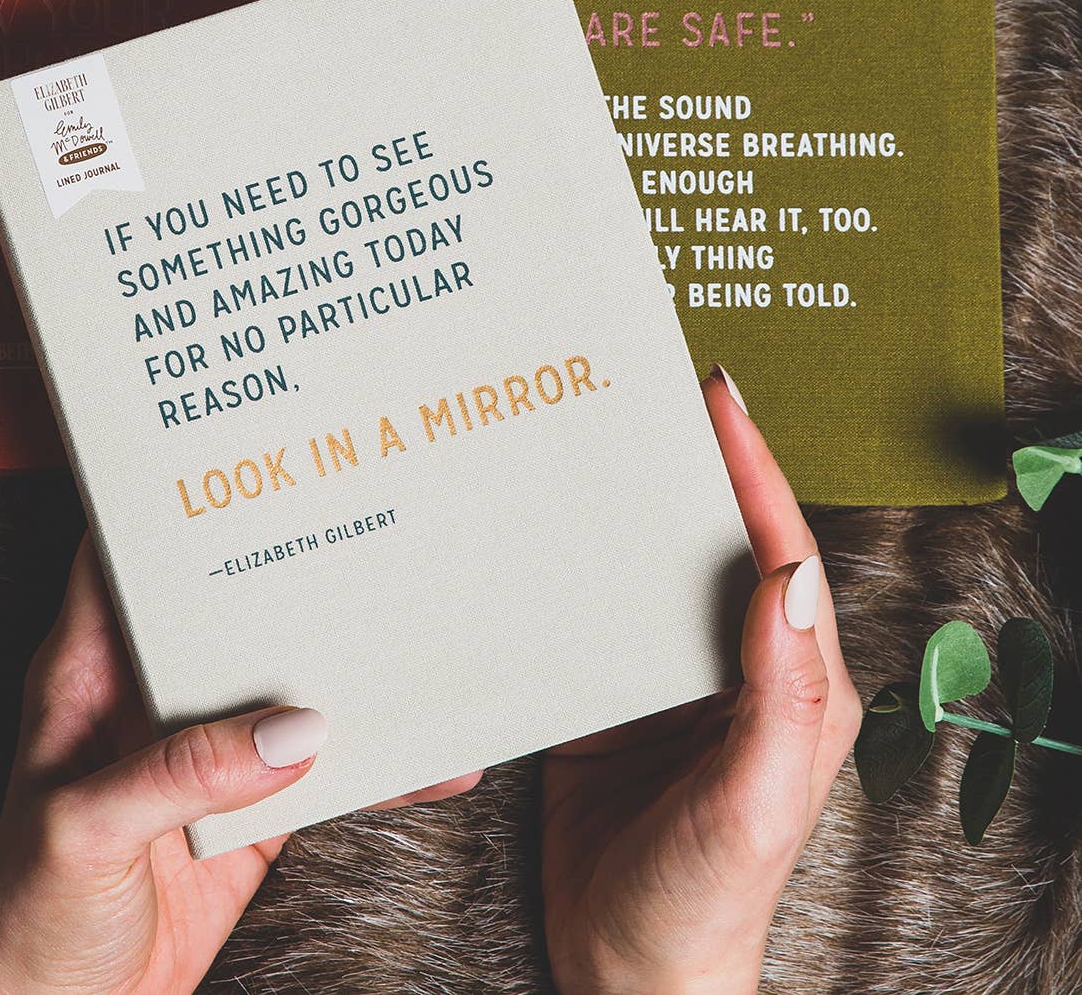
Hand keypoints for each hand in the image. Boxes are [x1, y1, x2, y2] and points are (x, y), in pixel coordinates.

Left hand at [0, 535, 480, 994]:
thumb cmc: (27, 921)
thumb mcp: (83, 833)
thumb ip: (181, 776)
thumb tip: (293, 731)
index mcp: (86, 671)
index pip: (121, 556)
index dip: (168, 501)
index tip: (239, 456)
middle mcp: (148, 693)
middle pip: (224, 607)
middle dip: (287, 566)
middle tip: (359, 518)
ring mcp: (204, 749)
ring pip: (284, 682)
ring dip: (347, 664)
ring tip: (420, 627)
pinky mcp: (249, 808)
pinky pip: (322, 770)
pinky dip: (378, 766)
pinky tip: (431, 761)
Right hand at [541, 367, 860, 994]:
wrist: (627, 973)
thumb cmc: (705, 902)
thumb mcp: (751, 805)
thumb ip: (782, 696)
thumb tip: (792, 572)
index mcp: (792, 682)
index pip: (777, 550)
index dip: (751, 466)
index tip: (716, 394)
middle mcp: (734, 666)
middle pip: (713, 540)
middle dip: (685, 461)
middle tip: (636, 386)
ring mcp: (668, 678)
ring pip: (649, 566)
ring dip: (621, 502)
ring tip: (578, 432)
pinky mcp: (609, 696)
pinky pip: (591, 611)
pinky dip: (567, 561)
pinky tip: (529, 527)